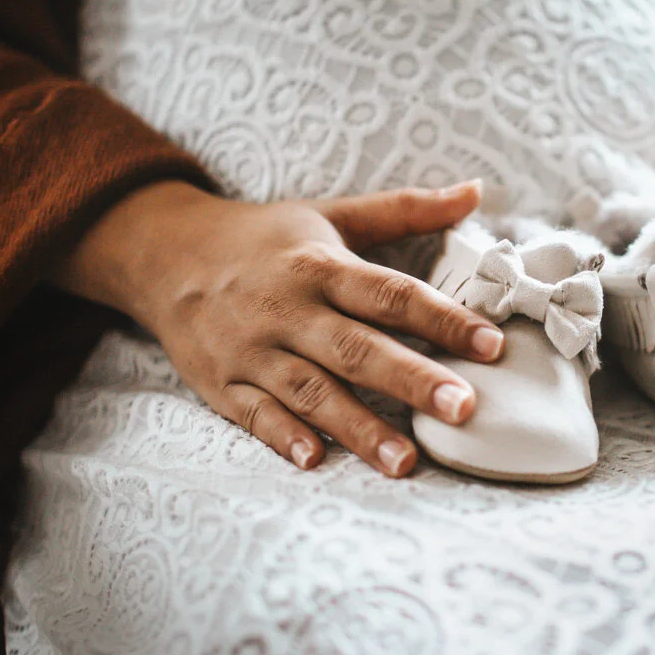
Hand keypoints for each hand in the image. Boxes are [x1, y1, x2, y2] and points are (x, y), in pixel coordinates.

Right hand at [52, 179, 504, 476]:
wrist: (164, 254)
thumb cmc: (265, 240)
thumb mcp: (333, 215)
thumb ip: (406, 210)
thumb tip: (476, 191)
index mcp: (321, 266)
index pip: (391, 294)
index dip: (443, 318)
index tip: (491, 345)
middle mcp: (289, 309)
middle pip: (357, 348)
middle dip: (411, 380)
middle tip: (463, 409)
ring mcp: (252, 350)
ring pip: (311, 392)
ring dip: (359, 427)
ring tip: (406, 462)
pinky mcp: (221, 383)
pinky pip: (255, 414)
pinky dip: (283, 436)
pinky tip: (317, 460)